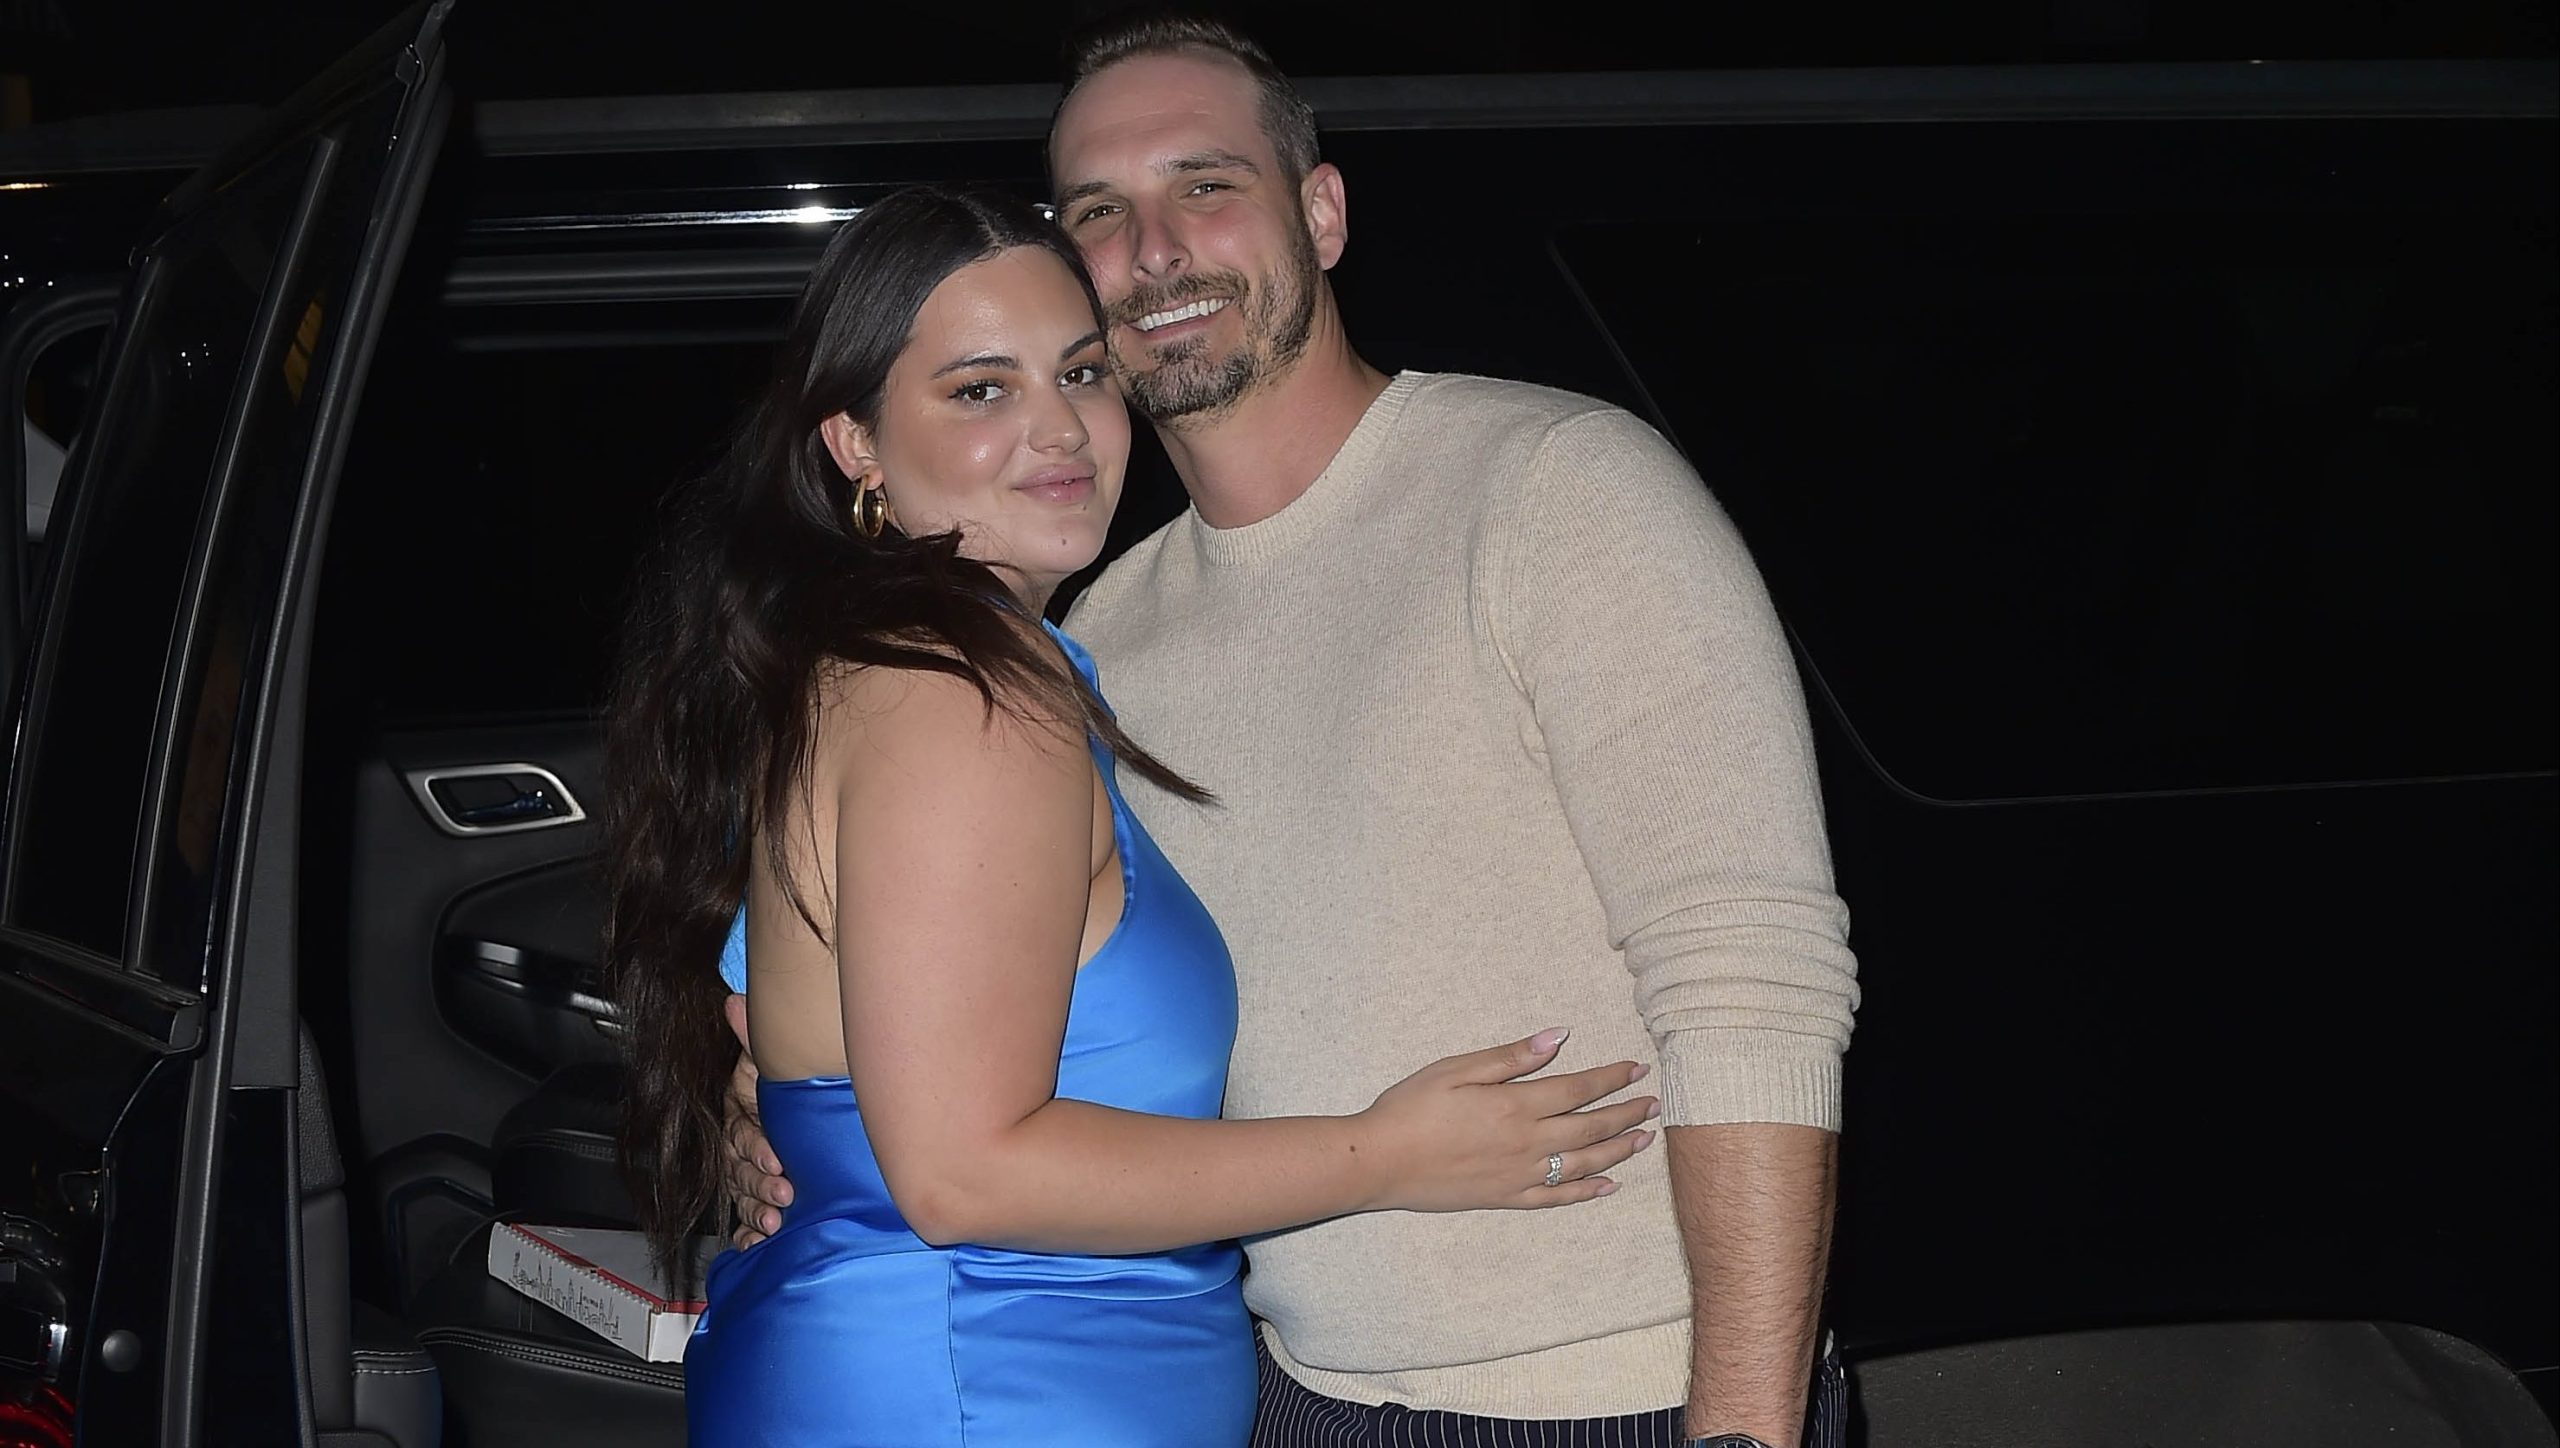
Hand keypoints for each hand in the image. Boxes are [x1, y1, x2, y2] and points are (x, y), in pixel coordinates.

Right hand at [721, 992, 793, 1247]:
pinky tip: (754, 1247)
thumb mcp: (770, 1060)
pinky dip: (747, 1236)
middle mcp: (741, 1145)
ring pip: (742, 1195)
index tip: (776, 1157)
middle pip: (739, 1170)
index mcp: (742, 1113)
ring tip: (775, 1223)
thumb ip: (754, 1037)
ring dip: (755, 1211)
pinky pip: (744, 1221)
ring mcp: (748, 1173)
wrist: (804, 1108)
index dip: (755, 1146)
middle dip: (759, 1184)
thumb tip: (735, 1002)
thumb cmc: (781, 1084)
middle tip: (784, 1194)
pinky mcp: (757, 1198)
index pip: (741, 1132)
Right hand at [1357, 1027, 1657, 1212]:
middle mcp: (1526, 1142)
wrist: (1380, 1161)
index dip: (1611, 1078)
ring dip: (1617, 1151)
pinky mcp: (1505, 1198)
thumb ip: (1512, 1057)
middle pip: (1590, 1127)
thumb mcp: (1457, 1068)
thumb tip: (1558, 1037)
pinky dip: (1586, 1192)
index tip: (1637, 1069)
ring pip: (1582, 1163)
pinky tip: (1607, 1186)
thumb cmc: (1412, 1107)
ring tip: (1643, 1139)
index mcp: (1515, 1104)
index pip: (1578, 1088)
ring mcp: (1518, 1174)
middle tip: (1653, 1104)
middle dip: (1625, 1113)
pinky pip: (1557, 1197)